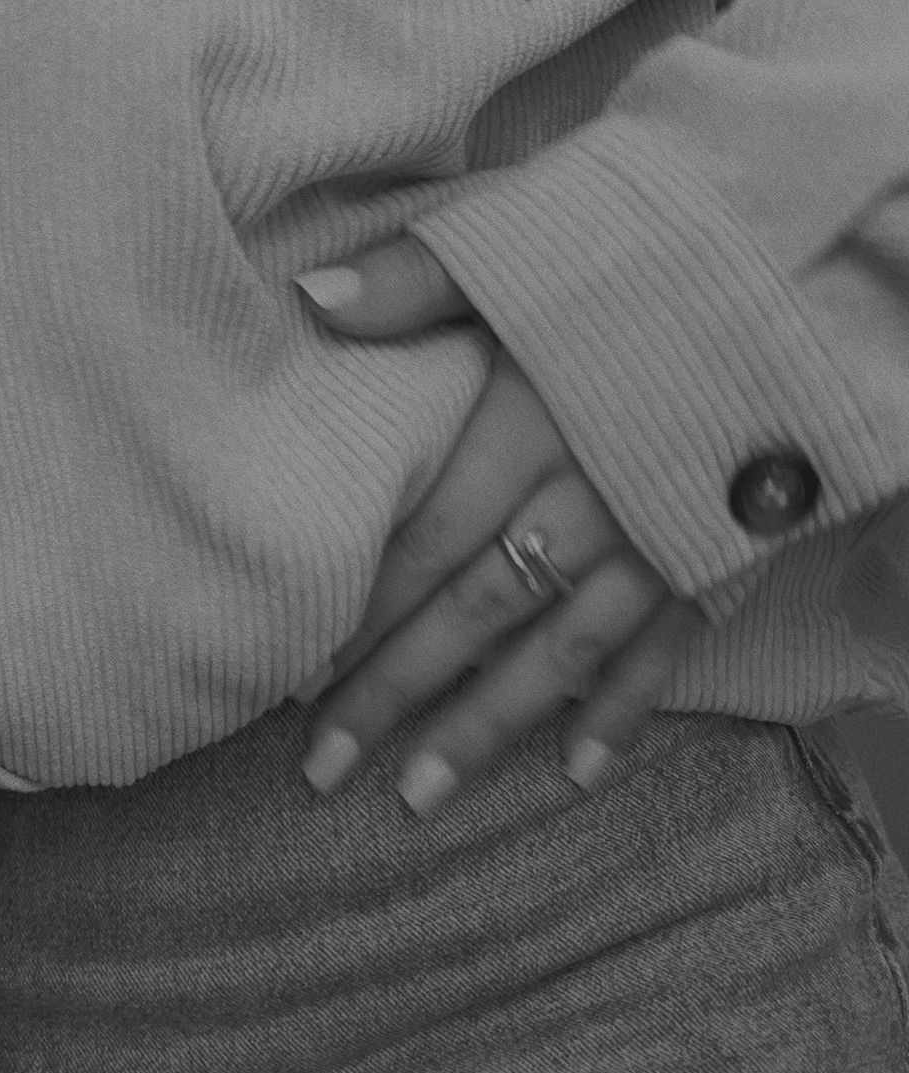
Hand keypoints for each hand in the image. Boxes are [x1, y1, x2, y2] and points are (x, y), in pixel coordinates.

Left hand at [296, 236, 704, 816]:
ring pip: (558, 653)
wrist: (810, 243)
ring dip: (486, 728)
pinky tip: (577, 774)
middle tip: (323, 769)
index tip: (300, 672)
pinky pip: (665, 651)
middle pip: (473, 612)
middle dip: (394, 693)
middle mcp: (586, 495)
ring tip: (419, 798)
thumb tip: (315, 307)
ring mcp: (655, 537)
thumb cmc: (658, 235)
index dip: (359, 610)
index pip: (422, 539)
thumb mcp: (534, 236)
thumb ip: (422, 279)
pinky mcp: (715, 556)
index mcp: (529, 419)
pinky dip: (624, 713)